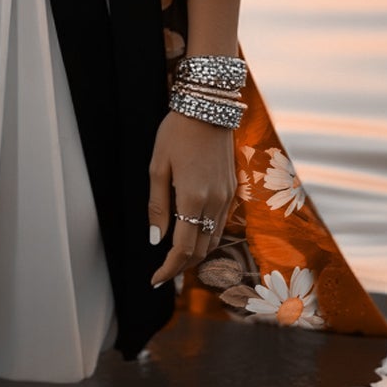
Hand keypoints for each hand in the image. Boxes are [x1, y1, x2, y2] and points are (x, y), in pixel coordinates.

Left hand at [148, 109, 236, 287]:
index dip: (168, 269)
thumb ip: (157, 206)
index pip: (183, 249)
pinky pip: (221, 223)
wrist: (208, 107)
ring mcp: (227, 197)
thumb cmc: (177, 133)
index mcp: (194, 198)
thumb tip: (156, 240)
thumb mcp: (157, 167)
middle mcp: (215, 202)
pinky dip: (206, 237)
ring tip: (175, 258)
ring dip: (196, 254)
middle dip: (181, 267)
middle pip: (202, 251)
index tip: (154, 280)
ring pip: (214, 240)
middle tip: (162, 273)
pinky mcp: (232, 189)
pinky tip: (192, 234)